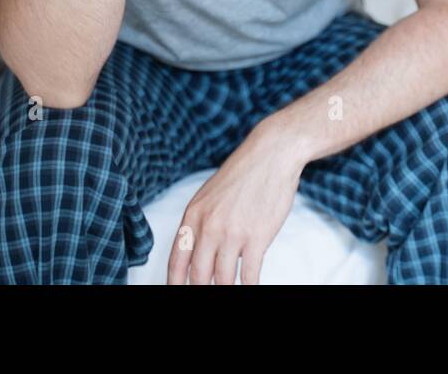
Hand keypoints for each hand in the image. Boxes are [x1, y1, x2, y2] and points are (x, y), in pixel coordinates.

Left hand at [167, 125, 305, 284]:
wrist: (271, 154)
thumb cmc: (243, 174)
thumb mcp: (210, 195)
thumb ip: (201, 223)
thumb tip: (197, 254)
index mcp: (193, 215)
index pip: (177, 261)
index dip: (175, 283)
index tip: (179, 291)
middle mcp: (209, 226)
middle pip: (199, 276)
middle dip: (202, 290)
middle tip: (208, 293)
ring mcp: (232, 233)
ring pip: (223, 279)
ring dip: (226, 289)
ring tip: (230, 290)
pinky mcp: (257, 237)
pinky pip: (249, 274)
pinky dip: (250, 286)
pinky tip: (251, 287)